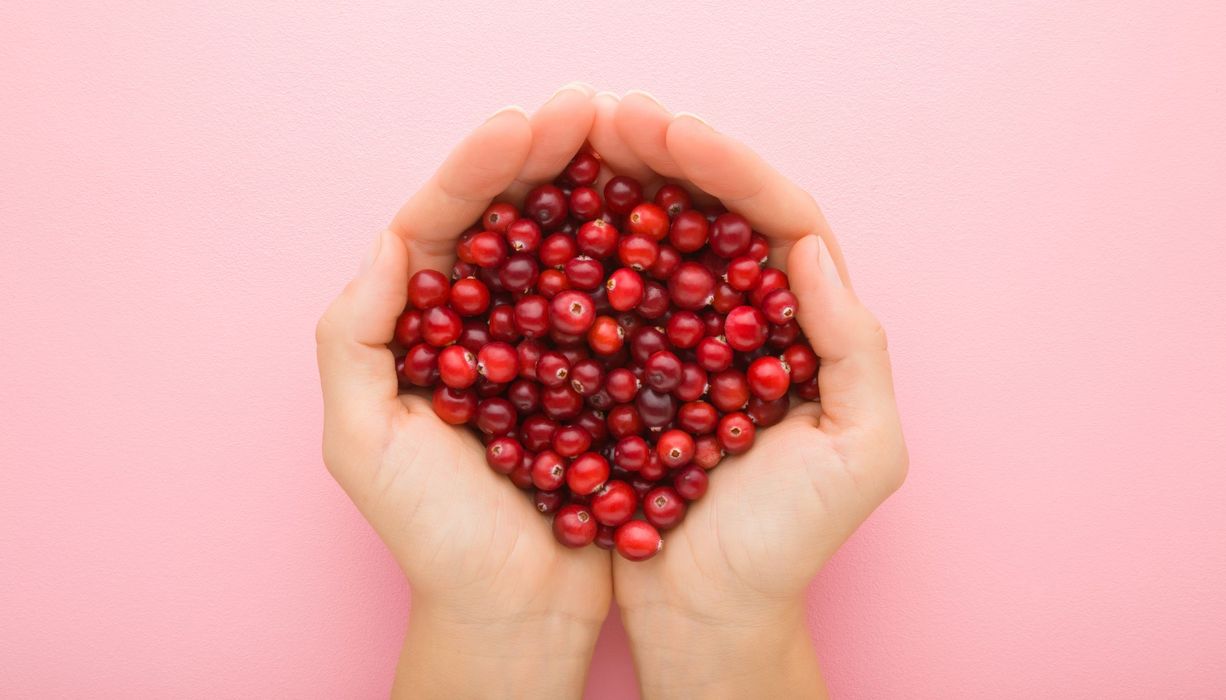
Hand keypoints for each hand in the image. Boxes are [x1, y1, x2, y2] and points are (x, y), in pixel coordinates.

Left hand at [315, 84, 609, 697]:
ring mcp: (545, 347)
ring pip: (570, 251)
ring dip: (597, 194)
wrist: (514, 614)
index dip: (482, 167)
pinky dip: (640, 261)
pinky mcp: (600, 377)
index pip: (445, 224)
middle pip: (512, 222)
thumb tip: (393, 239)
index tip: (529, 123)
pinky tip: (669, 221)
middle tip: (592, 109)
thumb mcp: (363, 441)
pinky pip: (619, 306)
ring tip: (635, 143)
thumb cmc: (433, 538)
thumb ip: (354, 336)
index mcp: (418, 325)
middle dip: (545, 159)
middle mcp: (480, 324)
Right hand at [600, 92, 908, 698]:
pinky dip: (583, 253)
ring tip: (575, 142)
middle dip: (667, 156)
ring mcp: (684, 341)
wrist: (712, 614)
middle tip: (609, 115)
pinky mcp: (631, 370)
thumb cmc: (790, 544)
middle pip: (712, 214)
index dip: (727, 167)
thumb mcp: (862, 453)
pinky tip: (547, 220)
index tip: (669, 132)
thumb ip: (853, 348)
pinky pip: (608, 297)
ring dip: (621, 188)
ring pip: (656, 244)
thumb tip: (810, 249)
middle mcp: (747, 318)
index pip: (776, 218)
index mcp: (808, 324)